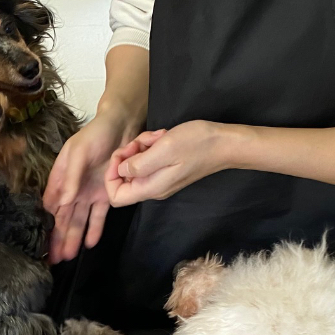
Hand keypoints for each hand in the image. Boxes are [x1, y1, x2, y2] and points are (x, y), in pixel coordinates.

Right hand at [42, 106, 138, 263]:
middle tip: (53, 259)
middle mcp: (72, 190)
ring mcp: (88, 194)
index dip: (46, 224)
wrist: (120, 128)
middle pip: (63, 219)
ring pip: (78, 221)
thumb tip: (62, 202)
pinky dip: (94, 230)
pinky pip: (98, 216)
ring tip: (67, 257)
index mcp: (60, 179)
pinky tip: (88, 245)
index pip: (50, 207)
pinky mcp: (105, 196)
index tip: (40, 242)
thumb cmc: (94, 136)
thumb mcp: (78, 153)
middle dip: (58, 239)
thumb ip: (70, 177)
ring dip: (73, 239)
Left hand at [106, 120, 234, 205]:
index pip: (115, 197)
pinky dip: (150, 146)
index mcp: (150, 188)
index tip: (121, 156)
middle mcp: (153, 188)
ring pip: (136, 166)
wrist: (224, 143)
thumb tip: (121, 171)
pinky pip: (149, 160)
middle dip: (127, 157)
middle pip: (124, 179)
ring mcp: (161, 179)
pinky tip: (162, 137)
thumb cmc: (196, 144)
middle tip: (140, 142)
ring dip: (140, 148)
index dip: (110, 176)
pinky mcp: (167, 169)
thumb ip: (138, 164)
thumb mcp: (164, 149)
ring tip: (156, 137)